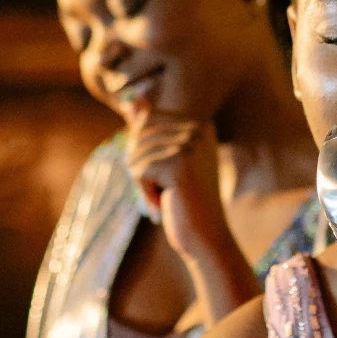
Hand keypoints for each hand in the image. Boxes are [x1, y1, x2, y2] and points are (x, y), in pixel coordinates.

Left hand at [125, 105, 234, 261]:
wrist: (205, 237)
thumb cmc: (183, 201)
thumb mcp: (164, 161)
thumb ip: (148, 129)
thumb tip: (131, 100)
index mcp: (199, 123)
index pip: (146, 121)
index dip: (146, 152)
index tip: (169, 174)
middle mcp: (198, 128)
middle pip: (139, 134)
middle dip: (142, 165)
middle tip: (167, 188)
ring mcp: (190, 145)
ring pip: (136, 152)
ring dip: (143, 181)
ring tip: (168, 195)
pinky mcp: (180, 165)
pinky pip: (138, 169)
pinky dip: (144, 191)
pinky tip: (166, 202)